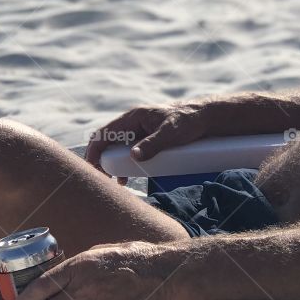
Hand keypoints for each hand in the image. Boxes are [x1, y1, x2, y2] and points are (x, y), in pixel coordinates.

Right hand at [85, 101, 211, 181]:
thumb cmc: (188, 121)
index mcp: (134, 117)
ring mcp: (140, 132)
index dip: (95, 149)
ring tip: (115, 182)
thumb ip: (153, 144)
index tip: (93, 166)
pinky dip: (125, 164)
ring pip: (118, 148)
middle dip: (102, 160)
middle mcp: (133, 124)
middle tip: (103, 179)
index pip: (105, 133)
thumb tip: (134, 156)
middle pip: (108, 142)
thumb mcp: (171, 133)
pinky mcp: (147, 140)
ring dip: (113, 164)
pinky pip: (130, 152)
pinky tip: (126, 177)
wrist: (205, 118)